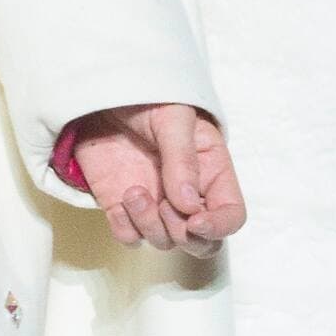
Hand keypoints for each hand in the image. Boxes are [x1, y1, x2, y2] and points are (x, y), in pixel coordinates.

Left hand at [64, 104, 244, 256]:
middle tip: (165, 207)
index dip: (219, 226)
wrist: (105, 93)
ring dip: (150, 226)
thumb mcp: (173, 118)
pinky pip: (129, 237)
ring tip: (134, 192)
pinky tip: (119, 203)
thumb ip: (182, 159)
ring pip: (164, 242)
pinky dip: (125, 229)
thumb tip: (189, 205)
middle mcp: (187, 195)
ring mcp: (155, 203)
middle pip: (202, 243)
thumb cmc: (149, 98)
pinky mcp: (122, 207)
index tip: (195, 221)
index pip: (231, 215)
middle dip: (184, 236)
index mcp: (211, 171)